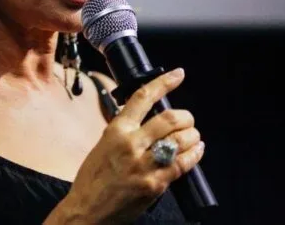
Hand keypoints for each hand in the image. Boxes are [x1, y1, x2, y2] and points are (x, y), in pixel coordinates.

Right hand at [64, 69, 204, 224]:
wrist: (88, 209)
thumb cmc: (93, 179)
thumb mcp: (103, 145)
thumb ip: (124, 131)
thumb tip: (145, 118)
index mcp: (116, 130)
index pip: (142, 98)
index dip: (164, 83)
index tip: (178, 74)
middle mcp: (131, 144)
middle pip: (170, 119)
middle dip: (186, 117)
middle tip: (188, 119)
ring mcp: (144, 164)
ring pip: (180, 139)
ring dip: (193, 135)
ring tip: (193, 136)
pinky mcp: (155, 184)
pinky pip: (183, 163)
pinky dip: (194, 154)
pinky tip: (196, 150)